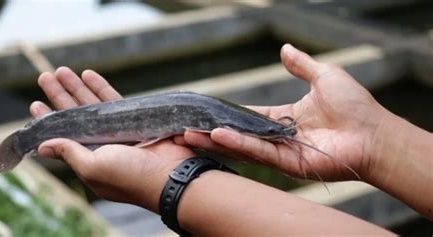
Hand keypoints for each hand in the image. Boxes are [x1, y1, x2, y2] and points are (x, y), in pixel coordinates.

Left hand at [30, 67, 193, 211]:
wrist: (170, 175)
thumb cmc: (129, 176)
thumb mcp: (92, 168)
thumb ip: (68, 153)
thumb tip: (41, 146)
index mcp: (88, 159)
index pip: (62, 135)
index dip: (48, 120)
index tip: (36, 104)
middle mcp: (101, 144)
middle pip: (75, 115)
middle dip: (59, 96)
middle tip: (45, 77)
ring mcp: (118, 131)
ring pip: (92, 105)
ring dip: (76, 88)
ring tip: (61, 71)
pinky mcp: (135, 121)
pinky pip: (114, 101)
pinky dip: (100, 87)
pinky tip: (88, 75)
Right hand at [179, 44, 389, 181]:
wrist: (373, 133)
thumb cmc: (354, 105)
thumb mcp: (324, 76)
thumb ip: (301, 65)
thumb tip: (284, 49)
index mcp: (284, 118)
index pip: (249, 115)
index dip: (228, 114)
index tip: (206, 111)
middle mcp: (278, 137)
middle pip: (239, 133)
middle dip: (213, 131)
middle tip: (187, 128)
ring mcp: (281, 152)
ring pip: (243, 145)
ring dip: (217, 140)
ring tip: (191, 134)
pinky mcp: (288, 164)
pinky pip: (259, 152)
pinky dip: (238, 144)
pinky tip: (218, 136)